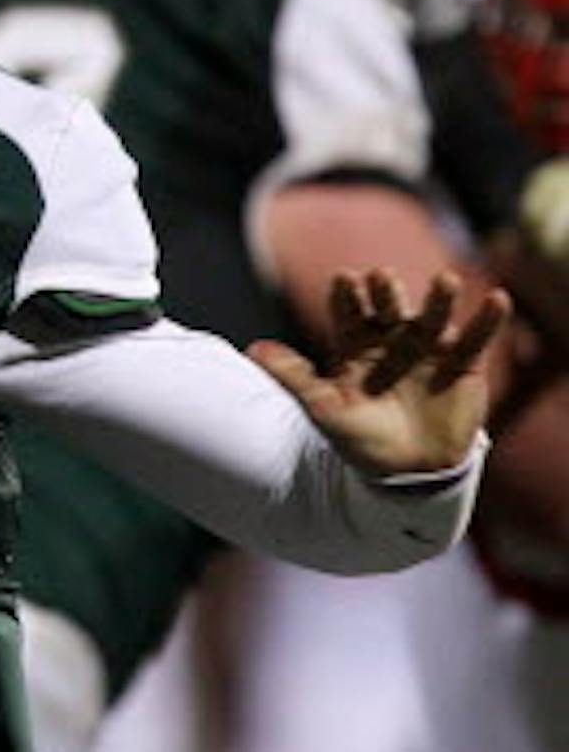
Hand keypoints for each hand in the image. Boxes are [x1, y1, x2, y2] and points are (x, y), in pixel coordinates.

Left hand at [248, 268, 509, 476]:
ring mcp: (427, 350)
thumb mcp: (322, 407)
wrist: (407, 474)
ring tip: (446, 281)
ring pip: (433, 318)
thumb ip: (292, 376)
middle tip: (381, 277)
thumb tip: (253, 348)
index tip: (344, 280)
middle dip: (386, 294)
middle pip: (388, 309)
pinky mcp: (462, 365)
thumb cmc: (358, 438)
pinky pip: (476, 340)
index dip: (346, 298)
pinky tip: (498, 299)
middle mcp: (391, 339)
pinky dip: (487, 321)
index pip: (349, 314)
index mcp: (355, 345)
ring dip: (439, 300)